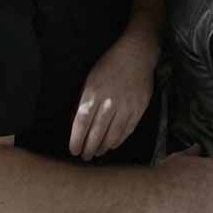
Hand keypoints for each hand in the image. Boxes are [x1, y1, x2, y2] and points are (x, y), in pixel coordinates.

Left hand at [69, 37, 155, 160]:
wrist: (136, 55)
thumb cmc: (109, 66)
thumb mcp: (90, 80)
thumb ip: (85, 101)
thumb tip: (79, 123)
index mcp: (93, 93)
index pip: (82, 122)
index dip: (77, 139)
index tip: (73, 150)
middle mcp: (109, 102)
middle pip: (96, 132)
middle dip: (89, 147)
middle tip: (85, 157)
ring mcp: (125, 106)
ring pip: (113, 134)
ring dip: (103, 147)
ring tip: (97, 153)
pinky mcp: (139, 108)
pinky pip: (127, 129)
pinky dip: (119, 140)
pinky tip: (112, 145)